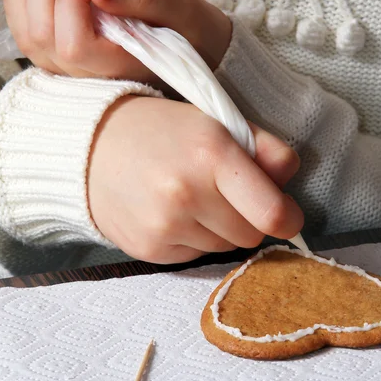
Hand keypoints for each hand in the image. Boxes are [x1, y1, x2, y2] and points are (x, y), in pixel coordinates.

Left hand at [3, 0, 230, 84]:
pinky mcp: (73, 59)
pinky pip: (32, 35)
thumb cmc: (195, 32)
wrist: (201, 50)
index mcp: (123, 69)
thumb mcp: (178, 9)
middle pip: (43, 37)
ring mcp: (80, 71)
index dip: (71, 0)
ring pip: (29, 38)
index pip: (75, 44)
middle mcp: (96, 77)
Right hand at [88, 97, 303, 263]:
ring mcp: (165, 226)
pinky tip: (173, 214)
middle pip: (251, 235)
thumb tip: (289, 180)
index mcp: (212, 155)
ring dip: (220, 230)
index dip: (288, 218)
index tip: (287, 215)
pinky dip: (194, 240)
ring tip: (193, 200)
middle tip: (225, 194)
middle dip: (249, 219)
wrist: (91, 148)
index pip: (272, 212)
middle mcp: (187, 194)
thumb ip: (264, 148)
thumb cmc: (163, 132)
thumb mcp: (217, 123)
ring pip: (225, 248)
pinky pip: (196, 257)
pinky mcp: (149, 250)